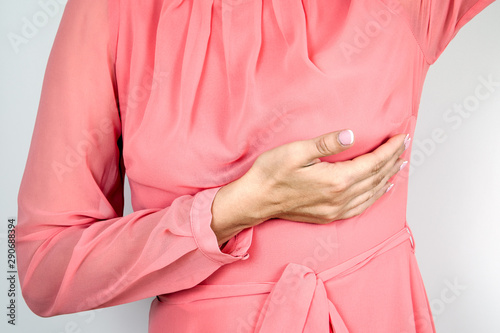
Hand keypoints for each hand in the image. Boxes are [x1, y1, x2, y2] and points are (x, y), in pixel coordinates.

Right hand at [211, 130, 408, 244]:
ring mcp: (335, 210)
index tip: (401, 137)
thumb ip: (326, 144)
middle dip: (393, 160)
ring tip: (400, 164)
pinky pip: (362, 207)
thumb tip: (352, 135)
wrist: (255, 200)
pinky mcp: (329, 216)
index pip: (373, 162)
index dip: (389, 149)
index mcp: (336, 180)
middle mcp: (341, 198)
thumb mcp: (296, 151)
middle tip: (405, 145)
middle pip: (376, 177)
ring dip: (388, 177)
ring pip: (372, 193)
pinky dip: (376, 197)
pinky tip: (382, 190)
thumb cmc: (271, 173)